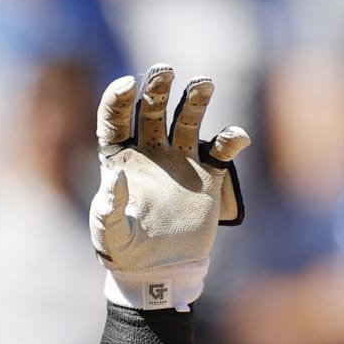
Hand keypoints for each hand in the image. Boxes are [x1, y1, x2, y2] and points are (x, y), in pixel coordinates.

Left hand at [90, 65, 248, 311]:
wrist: (159, 272)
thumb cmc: (125, 253)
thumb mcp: (109, 237)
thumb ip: (108, 211)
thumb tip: (115, 182)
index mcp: (118, 161)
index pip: (115, 120)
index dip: (118, 100)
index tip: (127, 85)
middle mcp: (149, 153)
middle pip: (152, 111)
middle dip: (158, 89)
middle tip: (165, 71)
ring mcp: (180, 161)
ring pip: (188, 120)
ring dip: (196, 100)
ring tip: (204, 84)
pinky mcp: (207, 176)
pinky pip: (221, 150)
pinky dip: (229, 139)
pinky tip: (235, 135)